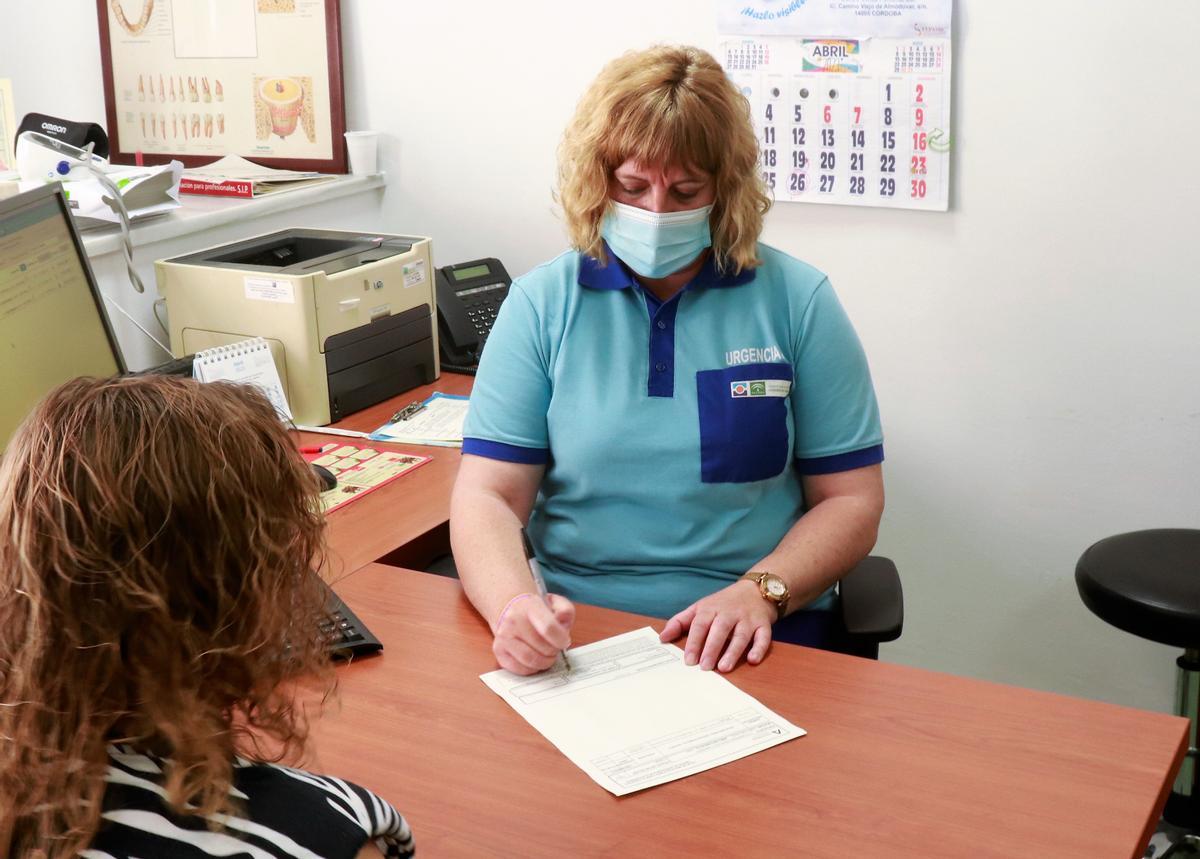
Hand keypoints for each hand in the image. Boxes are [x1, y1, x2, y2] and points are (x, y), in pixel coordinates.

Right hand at [492, 592, 575, 674]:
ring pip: (530, 660)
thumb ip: (565, 611)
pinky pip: (519, 669)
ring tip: (547, 655)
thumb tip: (562, 621)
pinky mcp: (498, 651)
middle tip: (555, 647)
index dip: (561, 639)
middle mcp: (513, 621)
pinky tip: (535, 660)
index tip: (564, 641)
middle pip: (542, 647)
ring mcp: (503, 637)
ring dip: (544, 662)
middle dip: (554, 651)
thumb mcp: (555, 603)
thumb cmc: (536, 610)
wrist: (511, 609)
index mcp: (529, 606)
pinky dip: (532, 669)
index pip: (548, 628)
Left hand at [660, 580, 774, 671]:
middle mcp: (729, 612)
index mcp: (711, 608)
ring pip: (741, 635)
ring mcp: (748, 618)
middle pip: (720, 629)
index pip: (700, 625)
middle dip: (712, 648)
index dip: (694, 642)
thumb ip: (680, 622)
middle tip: (705, 667)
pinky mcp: (763, 624)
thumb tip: (662, 638)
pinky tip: (752, 660)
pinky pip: (763, 636)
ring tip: (724, 667)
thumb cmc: (722, 603)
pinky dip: (759, 648)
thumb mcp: (699, 608)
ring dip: (733, 651)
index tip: (688, 660)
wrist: (755, 590)